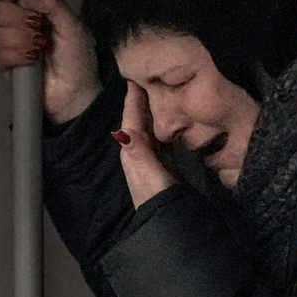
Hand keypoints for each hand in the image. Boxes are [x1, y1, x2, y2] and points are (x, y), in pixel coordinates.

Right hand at [0, 0, 100, 123]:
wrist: (77, 93)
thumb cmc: (78, 58)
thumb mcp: (73, 25)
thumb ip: (52, 3)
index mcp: (31, 9)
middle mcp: (16, 24)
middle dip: (18, 17)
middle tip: (39, 27)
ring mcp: (8, 45)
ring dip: (21, 38)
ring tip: (40, 47)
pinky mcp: (5, 66)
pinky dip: (17, 55)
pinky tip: (32, 60)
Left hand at [114, 81, 178, 207]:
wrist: (169, 225)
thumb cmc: (160, 202)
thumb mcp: (151, 177)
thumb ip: (140, 154)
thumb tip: (125, 130)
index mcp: (133, 151)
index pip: (131, 117)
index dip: (133, 96)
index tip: (135, 71)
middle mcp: (138, 152)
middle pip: (139, 118)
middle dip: (143, 97)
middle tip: (151, 73)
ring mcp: (150, 158)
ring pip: (150, 126)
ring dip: (154, 108)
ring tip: (162, 88)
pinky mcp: (163, 164)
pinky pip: (161, 136)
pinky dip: (163, 123)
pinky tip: (170, 116)